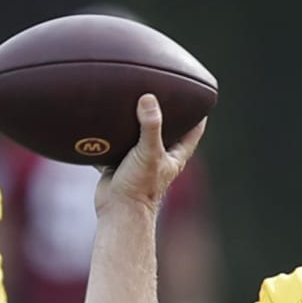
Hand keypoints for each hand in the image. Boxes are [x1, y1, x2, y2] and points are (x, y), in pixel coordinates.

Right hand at [95, 93, 206, 213]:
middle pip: (167, 131)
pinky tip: (102, 120)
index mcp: (174, 155)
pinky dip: (109, 136)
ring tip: (130, 99)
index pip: (193, 131)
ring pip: (138, 137)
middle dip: (165, 114)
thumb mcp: (149, 153)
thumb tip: (148, 99)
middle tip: (161, 91)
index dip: (198, 114)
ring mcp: (139, 161)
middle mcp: (159, 157)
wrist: (117, 211)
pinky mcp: (119, 164)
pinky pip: (114, 146)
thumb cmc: (139, 187)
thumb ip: (150, 126)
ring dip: (135, 123)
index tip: (199, 96)